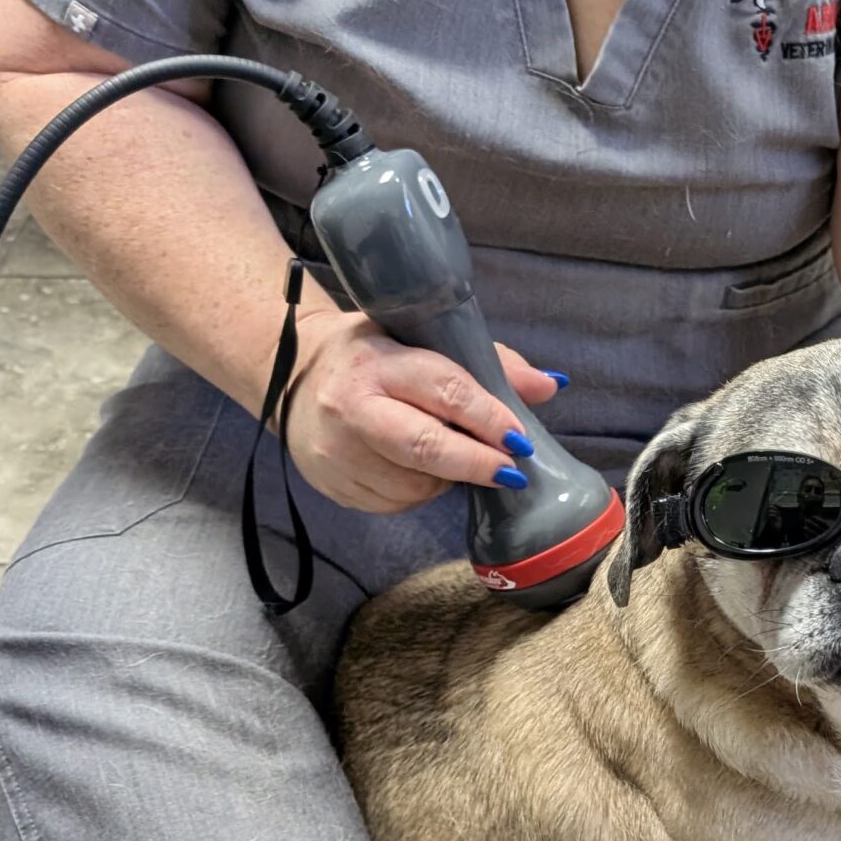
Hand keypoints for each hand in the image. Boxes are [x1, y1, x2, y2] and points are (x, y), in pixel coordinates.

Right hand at [281, 307, 564, 512]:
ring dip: (448, 477)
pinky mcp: (334, 487)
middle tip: (511, 472)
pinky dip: (419, 490)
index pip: (443, 390)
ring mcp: (338, 453)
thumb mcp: (421, 339)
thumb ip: (487, 362)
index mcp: (377, 361)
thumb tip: (550, 387)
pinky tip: (416, 468)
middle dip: (477, 463)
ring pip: (415, 483)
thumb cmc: (373, 353)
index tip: (521, 439)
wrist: (290, 375)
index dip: (488, 418)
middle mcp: (351, 407)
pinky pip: (395, 502)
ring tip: (452, 455)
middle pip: (425, 446)